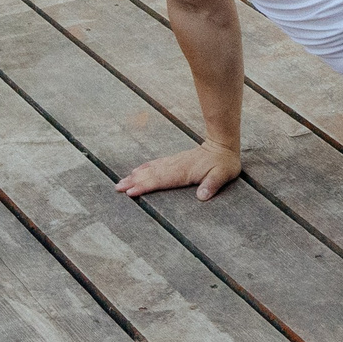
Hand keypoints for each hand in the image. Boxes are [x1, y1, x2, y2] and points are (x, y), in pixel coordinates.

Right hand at [115, 140, 241, 201]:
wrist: (223, 145)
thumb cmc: (225, 163)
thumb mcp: (223, 175)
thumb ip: (212, 184)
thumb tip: (202, 196)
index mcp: (184, 172)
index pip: (162, 180)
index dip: (146, 186)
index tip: (131, 191)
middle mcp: (176, 166)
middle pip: (152, 175)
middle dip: (134, 182)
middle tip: (117, 188)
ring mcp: (175, 162)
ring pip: (152, 169)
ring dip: (136, 175)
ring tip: (121, 181)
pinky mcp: (176, 160)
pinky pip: (157, 164)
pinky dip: (145, 167)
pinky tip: (137, 170)